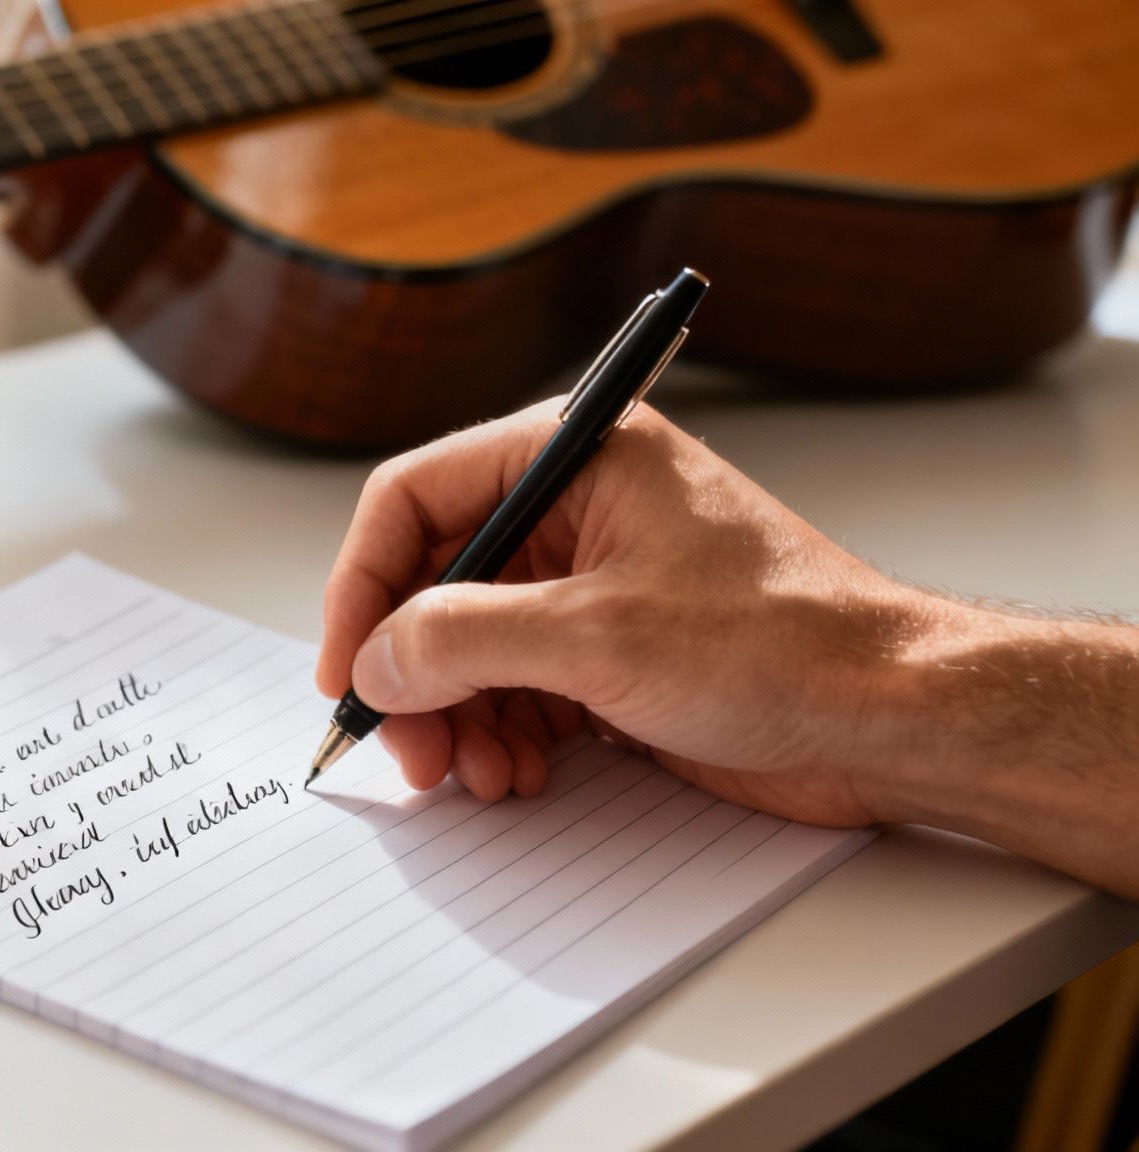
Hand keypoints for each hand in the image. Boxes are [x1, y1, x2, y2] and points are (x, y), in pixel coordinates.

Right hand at [316, 399, 943, 828]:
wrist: (894, 718)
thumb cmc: (785, 643)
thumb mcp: (598, 635)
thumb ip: (462, 639)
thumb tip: (372, 661)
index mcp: (573, 454)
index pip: (414, 498)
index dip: (362, 587)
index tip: (344, 670)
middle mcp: (574, 508)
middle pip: (434, 582)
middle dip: (411, 673)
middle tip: (406, 747)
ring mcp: (591, 584)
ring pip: (468, 646)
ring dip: (454, 717)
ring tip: (472, 774)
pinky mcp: (610, 652)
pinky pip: (515, 689)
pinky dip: (500, 736)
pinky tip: (516, 775)